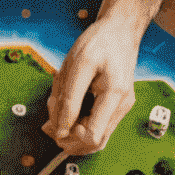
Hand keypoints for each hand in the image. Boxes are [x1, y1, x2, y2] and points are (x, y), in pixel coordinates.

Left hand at [44, 9, 144, 153]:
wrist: (120, 31)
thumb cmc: (98, 43)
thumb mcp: (76, 66)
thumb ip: (67, 100)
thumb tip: (59, 132)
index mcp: (114, 94)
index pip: (92, 136)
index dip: (70, 137)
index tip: (57, 122)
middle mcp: (122, 105)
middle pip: (94, 143)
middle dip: (68, 136)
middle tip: (52, 116)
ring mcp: (121, 108)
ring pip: (95, 139)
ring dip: (72, 132)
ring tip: (58, 110)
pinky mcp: (117, 107)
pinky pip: (97, 127)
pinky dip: (79, 124)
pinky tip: (67, 110)